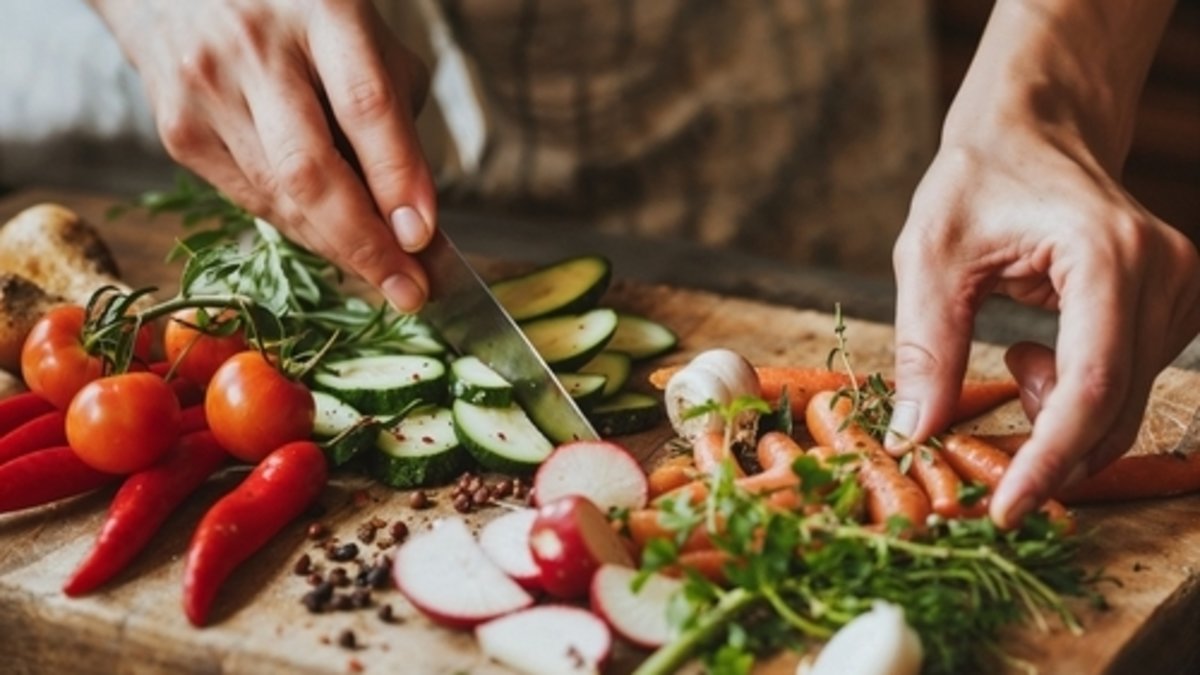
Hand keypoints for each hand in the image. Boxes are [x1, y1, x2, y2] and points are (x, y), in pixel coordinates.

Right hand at [91, 0, 435, 310]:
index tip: (423, 237)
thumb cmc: (300, 15)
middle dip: (365, 245)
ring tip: (386, 275)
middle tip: (411, 292)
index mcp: (322, 12)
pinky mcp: (179, 130)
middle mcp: (255, 49)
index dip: (397, 177)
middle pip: (310, 170)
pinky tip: (332, 240)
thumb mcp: (366, 37)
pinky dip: (300, 229)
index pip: (364, 106)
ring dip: (338, 248)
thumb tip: (414, 217)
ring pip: (280, 199)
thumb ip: (394, 115)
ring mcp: (207, 91)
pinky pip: (252, 201)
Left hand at [887, 123, 1199, 527]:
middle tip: (980, 442)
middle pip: (1115, 408)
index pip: (1091, 386)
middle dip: (1046, 448)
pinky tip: (1036, 346)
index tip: (1005, 510)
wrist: (1031, 131)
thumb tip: (914, 436)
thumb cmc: (974, 182)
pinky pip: (1127, 384)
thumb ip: (926, 348)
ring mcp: (1181, 289)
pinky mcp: (1175, 305)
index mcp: (1107, 255)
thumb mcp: (929, 258)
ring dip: (1056, 412)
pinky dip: (1074, 394)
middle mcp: (1165, 273)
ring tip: (1011, 349)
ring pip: (1123, 405)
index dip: (1049, 460)